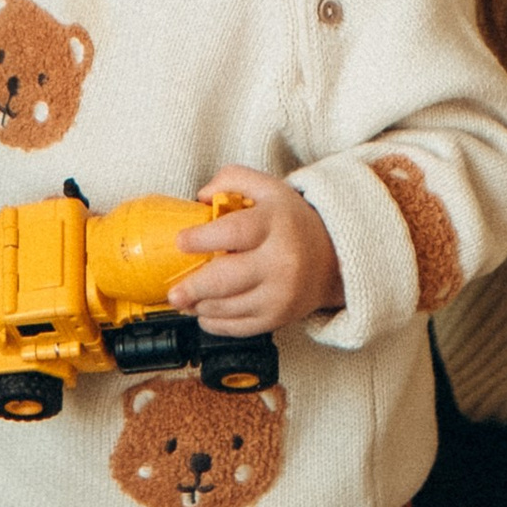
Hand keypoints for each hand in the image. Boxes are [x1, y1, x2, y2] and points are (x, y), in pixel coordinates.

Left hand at [171, 174, 343, 335]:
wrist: (333, 259)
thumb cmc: (291, 222)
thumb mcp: (268, 188)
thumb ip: (233, 179)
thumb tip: (199, 196)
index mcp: (276, 225)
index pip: (235, 232)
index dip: (203, 238)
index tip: (180, 242)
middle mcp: (281, 262)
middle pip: (228, 279)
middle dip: (194, 288)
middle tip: (173, 292)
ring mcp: (281, 294)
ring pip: (230, 307)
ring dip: (200, 306)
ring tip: (185, 300)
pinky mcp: (278, 318)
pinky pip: (240, 327)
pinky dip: (216, 324)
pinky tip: (204, 313)